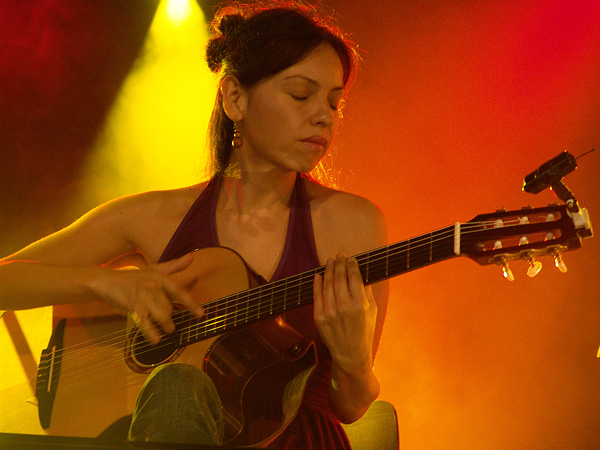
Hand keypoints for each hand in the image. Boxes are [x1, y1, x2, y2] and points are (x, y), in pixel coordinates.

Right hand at [93, 253, 201, 343]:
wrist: (107, 281)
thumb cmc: (133, 276)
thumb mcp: (154, 269)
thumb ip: (174, 265)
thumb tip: (192, 257)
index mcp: (161, 278)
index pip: (179, 292)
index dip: (191, 304)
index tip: (201, 314)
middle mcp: (153, 287)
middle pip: (170, 309)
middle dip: (172, 319)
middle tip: (171, 325)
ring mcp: (143, 298)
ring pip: (162, 317)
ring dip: (166, 327)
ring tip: (167, 330)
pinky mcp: (133, 308)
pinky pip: (146, 324)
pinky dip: (152, 334)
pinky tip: (156, 340)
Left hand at [313, 253, 377, 375]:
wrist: (351, 355)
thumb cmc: (364, 332)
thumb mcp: (372, 311)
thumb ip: (366, 291)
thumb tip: (360, 273)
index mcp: (360, 305)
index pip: (354, 277)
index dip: (352, 265)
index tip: (351, 259)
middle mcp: (344, 307)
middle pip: (339, 277)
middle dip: (339, 263)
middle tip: (340, 256)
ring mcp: (329, 312)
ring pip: (327, 284)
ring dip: (328, 270)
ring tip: (330, 261)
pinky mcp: (319, 318)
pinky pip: (316, 296)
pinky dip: (316, 283)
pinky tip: (318, 275)